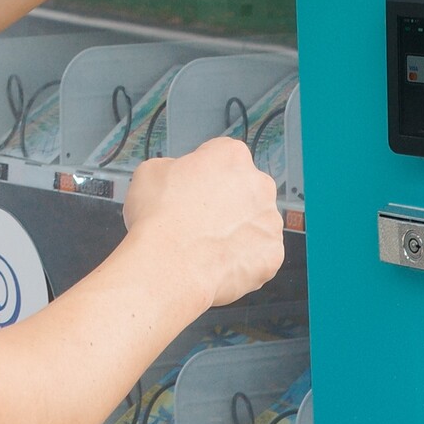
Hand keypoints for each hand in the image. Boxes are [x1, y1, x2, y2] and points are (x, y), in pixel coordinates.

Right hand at [122, 137, 283, 311]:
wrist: (169, 267)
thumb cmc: (159, 220)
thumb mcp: (150, 172)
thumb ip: (174, 167)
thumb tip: (178, 178)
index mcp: (231, 155)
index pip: (222, 158)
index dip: (203, 175)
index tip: (192, 189)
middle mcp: (259, 184)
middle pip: (244, 189)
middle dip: (226, 202)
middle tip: (199, 219)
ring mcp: (269, 221)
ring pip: (253, 223)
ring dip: (236, 231)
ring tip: (206, 245)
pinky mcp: (273, 254)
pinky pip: (258, 255)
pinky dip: (242, 259)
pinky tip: (217, 261)